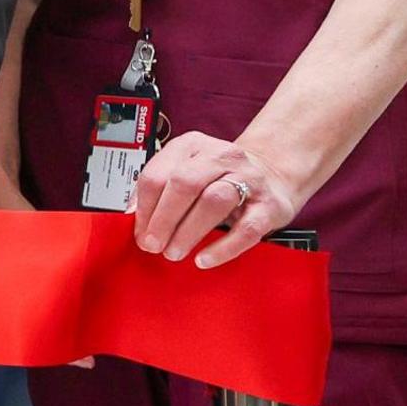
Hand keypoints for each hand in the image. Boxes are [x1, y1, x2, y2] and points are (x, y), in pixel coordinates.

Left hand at [134, 128, 310, 267]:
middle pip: (185, 184)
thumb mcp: (189, 172)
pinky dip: (223, 247)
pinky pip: (247, 228)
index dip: (144, 206)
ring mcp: (250, 179)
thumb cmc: (222, 178)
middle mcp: (222, 156)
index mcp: (193, 146)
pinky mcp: (270, 205)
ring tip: (173, 253)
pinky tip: (204, 260)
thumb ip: (161, 189)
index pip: (159, 173)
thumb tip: (131, 215)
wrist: (275, 175)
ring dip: (188, 231)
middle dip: (163, 218)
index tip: (138, 230)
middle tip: (151, 245)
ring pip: (213, 201)